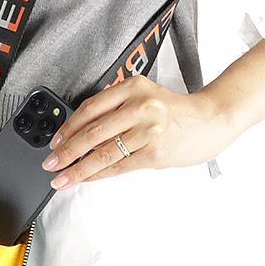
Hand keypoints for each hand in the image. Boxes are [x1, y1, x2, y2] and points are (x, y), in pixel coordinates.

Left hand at [40, 75, 236, 189]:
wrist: (213, 119)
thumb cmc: (176, 112)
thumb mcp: (145, 97)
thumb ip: (117, 110)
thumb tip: (80, 135)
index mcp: (134, 87)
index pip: (91, 108)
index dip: (68, 128)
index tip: (55, 142)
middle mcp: (140, 105)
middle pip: (93, 131)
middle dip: (67, 151)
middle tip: (51, 163)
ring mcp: (148, 130)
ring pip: (104, 152)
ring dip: (79, 168)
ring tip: (62, 178)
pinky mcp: (155, 152)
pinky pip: (119, 166)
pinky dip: (99, 174)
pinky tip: (86, 178)